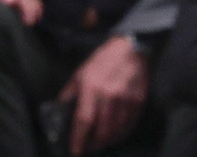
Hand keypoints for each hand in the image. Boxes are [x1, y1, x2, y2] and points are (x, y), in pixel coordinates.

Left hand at [59, 35, 147, 154]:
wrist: (129, 49)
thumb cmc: (102, 61)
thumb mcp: (80, 73)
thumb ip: (69, 93)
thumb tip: (59, 111)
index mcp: (91, 87)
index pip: (83, 120)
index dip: (78, 139)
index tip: (75, 151)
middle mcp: (109, 96)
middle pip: (101, 130)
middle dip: (93, 144)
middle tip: (88, 148)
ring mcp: (125, 99)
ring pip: (116, 131)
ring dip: (107, 141)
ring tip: (100, 143)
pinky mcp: (137, 101)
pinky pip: (129, 125)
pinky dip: (121, 134)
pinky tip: (115, 135)